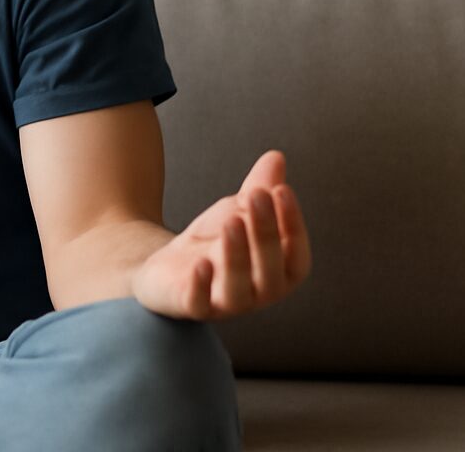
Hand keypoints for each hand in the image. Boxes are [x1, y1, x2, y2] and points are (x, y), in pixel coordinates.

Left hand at [131, 149, 311, 320]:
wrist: (167, 268)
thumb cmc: (214, 241)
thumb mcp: (236, 211)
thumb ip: (258, 189)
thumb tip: (276, 156)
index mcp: (278, 274)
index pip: (296, 256)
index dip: (293, 224)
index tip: (283, 190)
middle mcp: (258, 296)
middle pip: (270, 272)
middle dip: (265, 234)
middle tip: (257, 196)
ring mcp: (225, 305)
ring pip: (238, 292)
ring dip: (238, 256)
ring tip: (231, 221)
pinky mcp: (191, 308)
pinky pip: (199, 305)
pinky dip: (201, 287)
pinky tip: (200, 264)